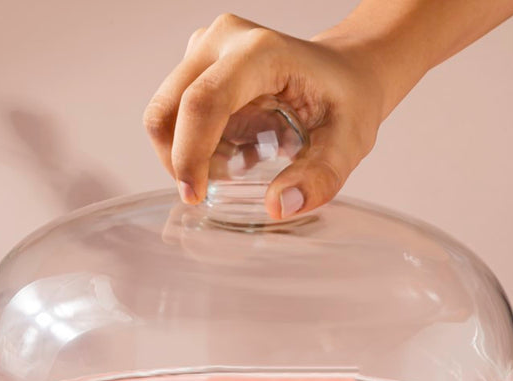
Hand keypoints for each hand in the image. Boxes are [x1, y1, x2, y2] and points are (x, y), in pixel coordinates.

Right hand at [143, 13, 386, 218]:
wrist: (348, 72)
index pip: (203, 102)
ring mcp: (205, 50)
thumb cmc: (348, 101)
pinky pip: (174, 117)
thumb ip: (320, 177)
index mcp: (260, 52)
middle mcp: (223, 41)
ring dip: (185, 154)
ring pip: (164, 114)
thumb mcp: (348, 144)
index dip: (189, 154)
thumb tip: (279, 207)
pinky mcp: (198, 67)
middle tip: (209, 192)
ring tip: (231, 167)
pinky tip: (231, 152)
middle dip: (179, 161)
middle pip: (168, 109)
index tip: (195, 196)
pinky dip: (192, 146)